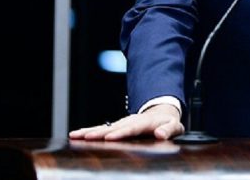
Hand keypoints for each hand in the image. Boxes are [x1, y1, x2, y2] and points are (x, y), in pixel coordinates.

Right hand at [68, 104, 183, 140]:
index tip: (110, 137)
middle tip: (85, 137)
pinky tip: (76, 136)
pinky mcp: (116, 127)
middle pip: (112, 128)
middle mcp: (129, 121)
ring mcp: (121, 124)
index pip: (130, 129)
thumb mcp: (174, 126)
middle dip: (99, 133)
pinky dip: (88, 132)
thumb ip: (168, 130)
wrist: (161, 113)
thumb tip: (160, 134)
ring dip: (89, 132)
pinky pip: (101, 129)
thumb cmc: (168, 123)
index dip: (120, 133)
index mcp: (143, 123)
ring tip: (75, 135)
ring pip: (103, 128)